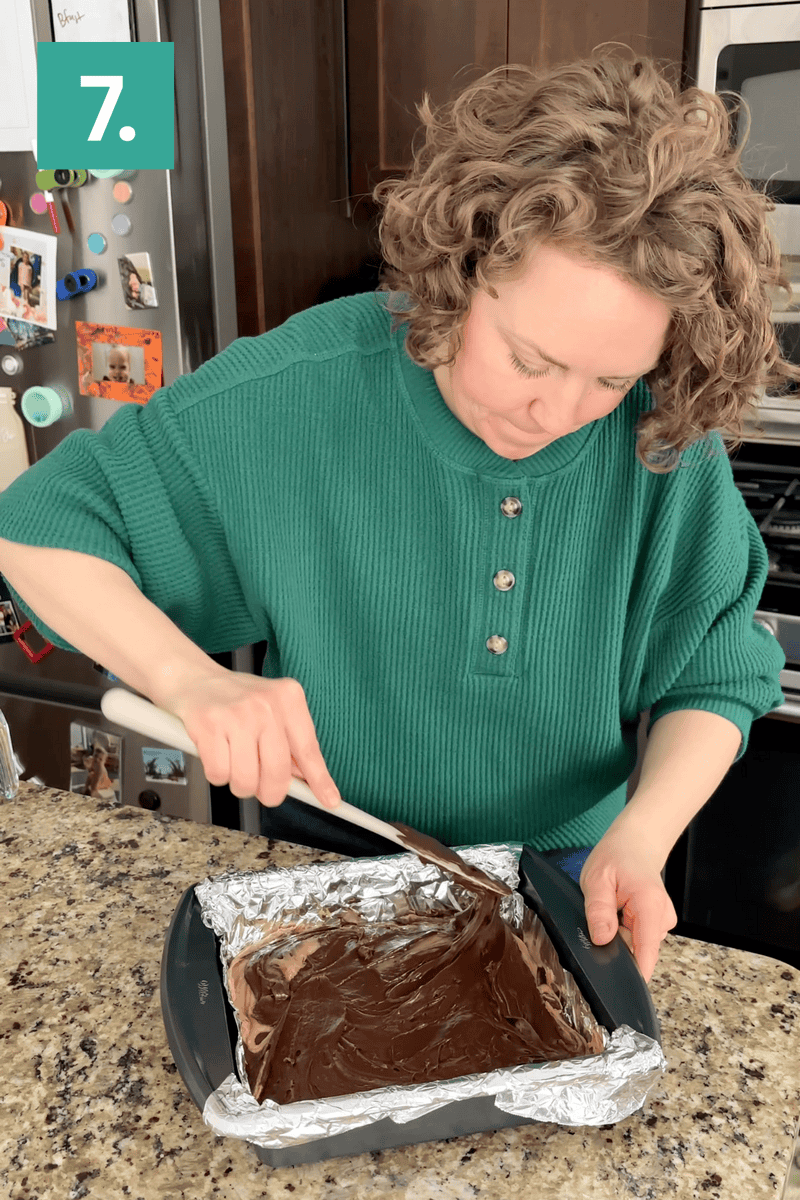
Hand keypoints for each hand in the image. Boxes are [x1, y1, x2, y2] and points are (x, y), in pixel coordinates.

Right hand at [158, 667, 340, 810]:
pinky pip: (219, 774)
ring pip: (246, 780)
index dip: (319, 781)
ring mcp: (236, 714)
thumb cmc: (234, 699)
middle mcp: (265, 704)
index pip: (309, 749)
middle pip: (277, 772)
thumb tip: (306, 781)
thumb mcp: (272, 710)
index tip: (330, 800)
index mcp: (288, 698)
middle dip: (269, 792)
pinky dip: (217, 774)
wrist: (192, 678)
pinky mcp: (208, 724)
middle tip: (261, 789)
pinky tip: (216, 754)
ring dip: (238, 784)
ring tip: (233, 762)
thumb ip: (289, 743)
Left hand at [578, 818, 678, 982]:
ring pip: (636, 945)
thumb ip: (599, 910)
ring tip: (612, 908)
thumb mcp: (597, 878)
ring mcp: (662, 921)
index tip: (623, 991)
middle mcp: (662, 916)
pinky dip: (625, 930)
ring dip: (620, 935)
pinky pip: (637, 938)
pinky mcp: (657, 924)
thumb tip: (602, 939)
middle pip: (638, 951)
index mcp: (650, 904)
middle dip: (616, 944)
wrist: (636, 843)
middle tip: (603, 916)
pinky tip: (621, 912)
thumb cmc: (617, 856)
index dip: (636, 974)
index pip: (646, 951)